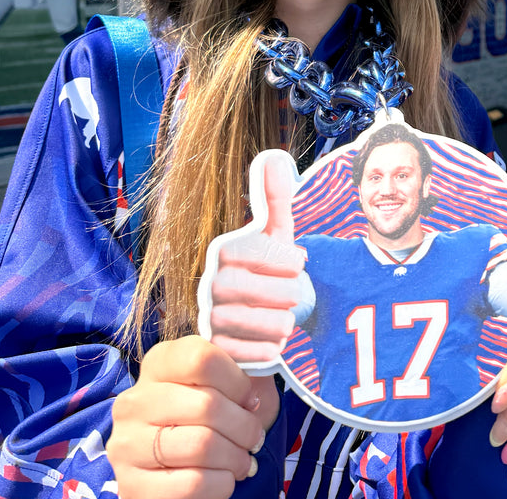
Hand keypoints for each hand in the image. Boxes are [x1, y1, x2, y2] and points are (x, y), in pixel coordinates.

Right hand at [107, 335, 276, 498]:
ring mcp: (127, 445)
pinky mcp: (131, 486)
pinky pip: (192, 484)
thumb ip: (242, 367)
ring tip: (243, 460)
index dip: (237, 381)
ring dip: (236, 457)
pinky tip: (223, 479)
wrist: (179, 465)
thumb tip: (258, 372)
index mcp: (158, 363)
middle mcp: (134, 401)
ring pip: (201, 446)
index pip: (201, 358)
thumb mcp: (227, 382)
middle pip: (207, 405)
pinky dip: (221, 484)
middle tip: (254, 437)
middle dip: (244, 426)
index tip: (250, 399)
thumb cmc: (213, 414)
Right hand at [207, 150, 305, 362]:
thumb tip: (273, 154)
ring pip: (243, 321)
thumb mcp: (274, 234)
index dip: (280, 259)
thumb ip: (274, 199)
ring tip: (288, 320)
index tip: (299, 264)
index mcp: (224, 251)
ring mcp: (207, 316)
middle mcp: (209, 282)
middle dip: (281, 292)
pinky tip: (275, 346)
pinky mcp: (212, 349)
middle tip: (298, 295)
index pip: (252, 251)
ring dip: (274, 322)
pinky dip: (261, 350)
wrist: (258, 315)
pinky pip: (238, 352)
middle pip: (248, 288)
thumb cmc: (269, 270)